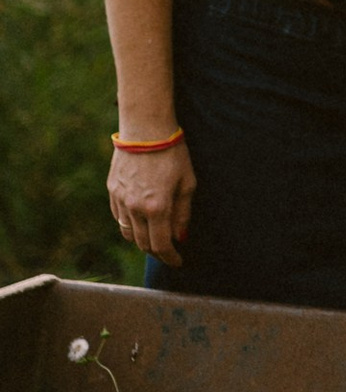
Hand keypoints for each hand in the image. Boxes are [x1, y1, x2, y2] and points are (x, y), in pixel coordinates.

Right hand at [107, 136, 194, 269]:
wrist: (145, 129)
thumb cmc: (172, 153)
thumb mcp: (187, 183)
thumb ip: (183, 213)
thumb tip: (180, 237)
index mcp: (157, 208)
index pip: (161, 245)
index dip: (170, 257)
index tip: (178, 262)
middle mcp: (135, 208)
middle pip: (143, 243)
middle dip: (157, 251)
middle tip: (169, 251)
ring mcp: (120, 199)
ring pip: (128, 233)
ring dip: (142, 240)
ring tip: (155, 238)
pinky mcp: (112, 191)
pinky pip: (119, 217)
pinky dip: (130, 225)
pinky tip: (140, 221)